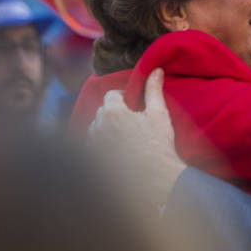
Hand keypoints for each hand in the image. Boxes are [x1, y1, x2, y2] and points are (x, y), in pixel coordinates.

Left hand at [89, 68, 184, 208]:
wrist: (155, 180)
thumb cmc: (158, 146)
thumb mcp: (159, 114)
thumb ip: (154, 90)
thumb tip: (156, 70)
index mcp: (112, 112)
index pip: (112, 95)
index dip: (124, 98)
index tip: (135, 106)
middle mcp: (97, 127)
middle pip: (102, 111)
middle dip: (114, 113)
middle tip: (132, 123)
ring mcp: (92, 146)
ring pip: (95, 129)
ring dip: (106, 129)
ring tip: (124, 138)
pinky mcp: (91, 162)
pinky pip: (92, 147)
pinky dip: (101, 146)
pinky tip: (117, 153)